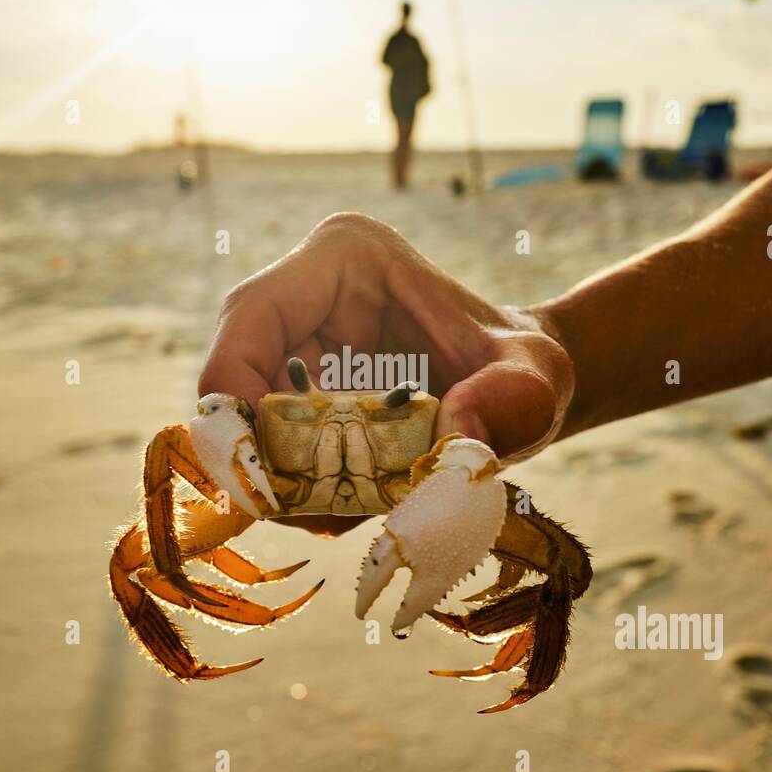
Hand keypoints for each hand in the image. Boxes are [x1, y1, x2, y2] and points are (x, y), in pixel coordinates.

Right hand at [199, 213, 573, 532]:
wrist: (523, 396)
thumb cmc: (527, 370)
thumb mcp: (534, 378)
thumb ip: (513, 399)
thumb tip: (459, 433)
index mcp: (346, 257)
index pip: (253, 315)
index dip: (238, 387)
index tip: (270, 462)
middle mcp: (307, 295)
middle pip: (236, 374)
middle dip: (258, 449)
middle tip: (300, 508)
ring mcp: (297, 345)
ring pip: (248, 419)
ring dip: (278, 477)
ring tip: (335, 514)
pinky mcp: (299, 393)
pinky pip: (272, 446)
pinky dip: (298, 488)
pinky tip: (345, 509)